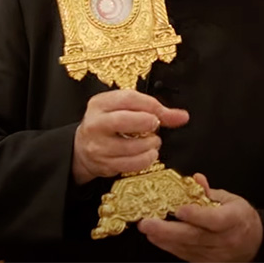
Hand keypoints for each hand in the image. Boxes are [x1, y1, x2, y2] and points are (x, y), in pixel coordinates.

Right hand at [72, 89, 188, 184]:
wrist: (82, 149)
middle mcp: (95, 124)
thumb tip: (181, 116)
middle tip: (155, 125)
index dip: (150, 105)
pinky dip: (145, 160)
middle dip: (146, 123)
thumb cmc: (108, 125)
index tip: (162, 112)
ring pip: (129, 146)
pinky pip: (130, 164)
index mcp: (100, 104)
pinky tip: (148, 154)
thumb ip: (153, 110)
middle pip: (123, 121)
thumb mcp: (124, 110)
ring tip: (154, 141)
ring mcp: (98, 146)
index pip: (127, 99)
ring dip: (149, 144)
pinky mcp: (104, 165)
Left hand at [138, 173, 262, 261]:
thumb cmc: (240, 218)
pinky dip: (170, 246)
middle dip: (168, 231)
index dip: (197, 216)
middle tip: (147, 224)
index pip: (215, 220)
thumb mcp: (231, 199)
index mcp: (235, 219)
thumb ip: (209, 191)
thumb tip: (195, 179)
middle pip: (195, 237)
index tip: (179, 210)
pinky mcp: (208, 262)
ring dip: (164, 239)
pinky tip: (157, 238)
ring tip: (147, 230)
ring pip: (187, 248)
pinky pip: (186, 255)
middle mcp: (226, 239)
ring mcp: (217, 254)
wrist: (254, 243)